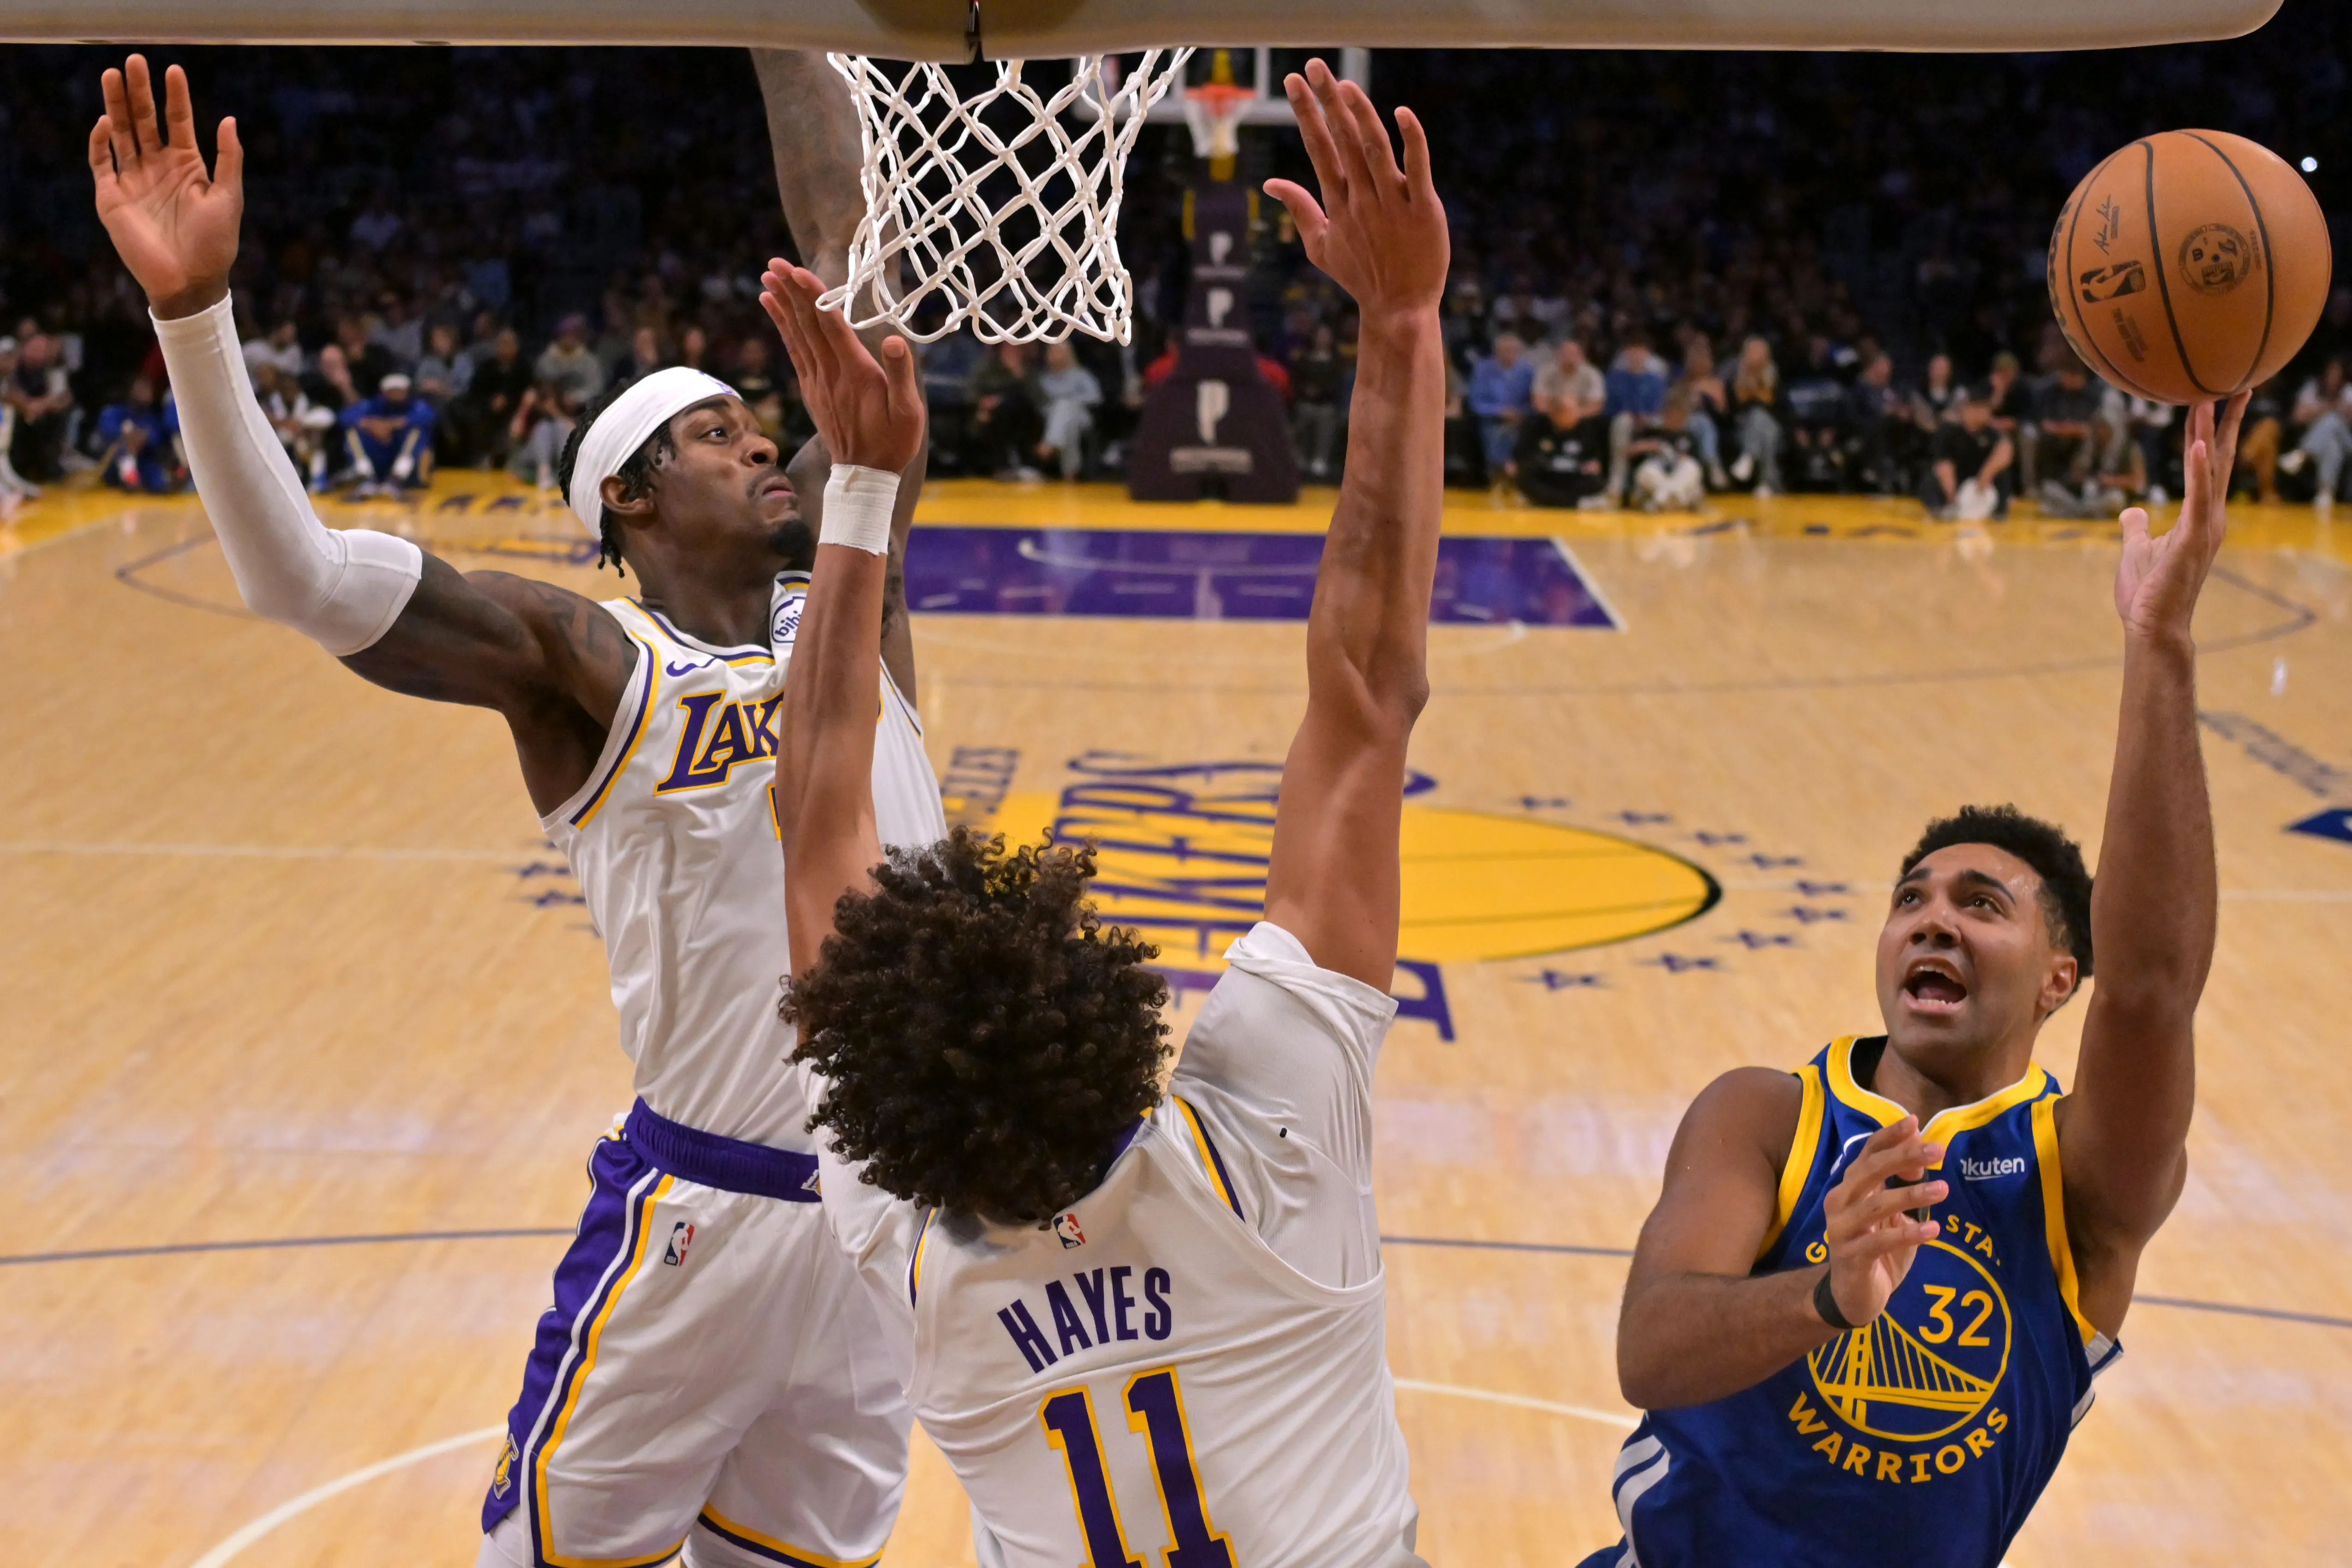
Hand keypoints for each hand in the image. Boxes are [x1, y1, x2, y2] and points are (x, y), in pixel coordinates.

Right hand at [87, 56, 243, 319]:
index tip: (172, 70)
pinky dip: (101, 142)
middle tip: (134, 62)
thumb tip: (229, 119)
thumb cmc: (216, 243)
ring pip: (121, 133)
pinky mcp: (113, 196)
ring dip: (116, 105)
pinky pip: (102, 162)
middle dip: (139, 92)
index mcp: (186, 165)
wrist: (191, 281)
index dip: (175, 96)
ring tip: (113, 75)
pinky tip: (106, 122)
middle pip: (144, 120)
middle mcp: (158, 167)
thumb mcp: (229, 197)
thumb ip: (229, 159)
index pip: (177, 121)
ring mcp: (134, 179)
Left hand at [758, 262, 923, 473]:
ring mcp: (818, 381)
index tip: (799, 271)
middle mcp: (831, 373)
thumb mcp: (909, 411)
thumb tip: (893, 338)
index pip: (831, 326)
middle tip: (775, 262)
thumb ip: (900, 374)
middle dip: (792, 291)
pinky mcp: (812, 388)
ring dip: (783, 303)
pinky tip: (773, 307)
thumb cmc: (894, 442)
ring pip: (797, 334)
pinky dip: (782, 325)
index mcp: (856, 373)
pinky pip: (794, 350)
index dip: (815, 296)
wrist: (865, 475)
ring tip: (769, 276)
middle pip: (808, 324)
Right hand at [1262, 60, 1446, 324]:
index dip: (1306, 114)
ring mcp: (1393, 203)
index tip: (1294, 83)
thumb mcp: (1321, 246)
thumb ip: (1299, 209)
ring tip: (1344, 83)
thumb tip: (1271, 182)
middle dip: (1326, 101)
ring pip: (1374, 148)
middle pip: (1342, 141)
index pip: (1319, 149)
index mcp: (1338, 204)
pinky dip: (1411, 140)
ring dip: (1359, 113)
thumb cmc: (1361, 277)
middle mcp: (1362, 199)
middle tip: (1314, 66)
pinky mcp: (1424, 208)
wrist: (1400, 308)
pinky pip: (1417, 167)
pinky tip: (1401, 112)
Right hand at [1820, 1117, 1946, 1328]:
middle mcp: (1840, 1203)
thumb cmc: (1877, 1250)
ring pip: (1876, 1205)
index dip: (1889, 1136)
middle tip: (1938, 1149)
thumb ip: (1902, 1185)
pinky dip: (1908, 1234)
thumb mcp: (1893, 1215)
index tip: (1915, 1121)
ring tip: (1943, 1188)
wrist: (1852, 1296)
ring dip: (1911, 1195)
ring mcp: (1842, 1230)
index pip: (1867, 1153)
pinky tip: (1933, 1230)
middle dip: (1904, 1157)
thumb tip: (1921, 1152)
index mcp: (1850, 1188)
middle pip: (1869, 1171)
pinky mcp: (1851, 1257)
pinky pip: (1881, 1242)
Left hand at [2115, 392, 2246, 641]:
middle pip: (2218, 458)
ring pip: (2210, 469)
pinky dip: (2197, 469)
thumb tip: (2132, 511)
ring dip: (2209, 432)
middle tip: (2235, 382)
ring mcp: (2204, 527)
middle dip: (2225, 420)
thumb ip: (2137, 528)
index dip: (2212, 431)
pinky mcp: (2192, 538)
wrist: (2152, 627)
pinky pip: (2196, 496)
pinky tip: (2197, 444)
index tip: (2215, 400)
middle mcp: (2209, 516)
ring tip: (2212, 396)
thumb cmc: (2146, 594)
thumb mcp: (2136, 550)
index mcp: (2199, 517)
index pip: (2208, 465)